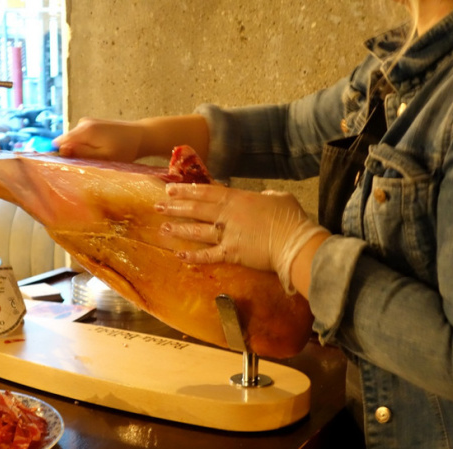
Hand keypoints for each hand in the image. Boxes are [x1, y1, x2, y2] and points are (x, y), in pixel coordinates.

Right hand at [53, 117, 143, 161]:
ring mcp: (87, 122)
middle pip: (66, 142)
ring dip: (81, 151)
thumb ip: (82, 154)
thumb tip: (60, 150)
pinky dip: (87, 146)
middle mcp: (82, 123)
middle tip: (88, 164)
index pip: (59, 143)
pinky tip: (99, 151)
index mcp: (84, 130)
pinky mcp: (92, 124)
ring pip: (74, 141)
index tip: (71, 166)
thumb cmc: (125, 150)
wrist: (141, 136)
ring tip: (97, 158)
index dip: (61, 156)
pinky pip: (81, 138)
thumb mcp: (103, 157)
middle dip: (73, 154)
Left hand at [156, 184, 328, 291]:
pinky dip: (194, 256)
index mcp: (238, 198)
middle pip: (196, 209)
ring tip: (163, 228)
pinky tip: (180, 255)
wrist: (294, 242)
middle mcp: (228, 215)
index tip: (171, 189)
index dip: (187, 190)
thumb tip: (263, 196)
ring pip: (197, 230)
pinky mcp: (231, 254)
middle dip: (175, 206)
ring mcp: (228, 234)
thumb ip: (267, 195)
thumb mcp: (280, 197)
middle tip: (158, 205)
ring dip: (179, 229)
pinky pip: (208, 255)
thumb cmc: (291, 218)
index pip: (207, 191)